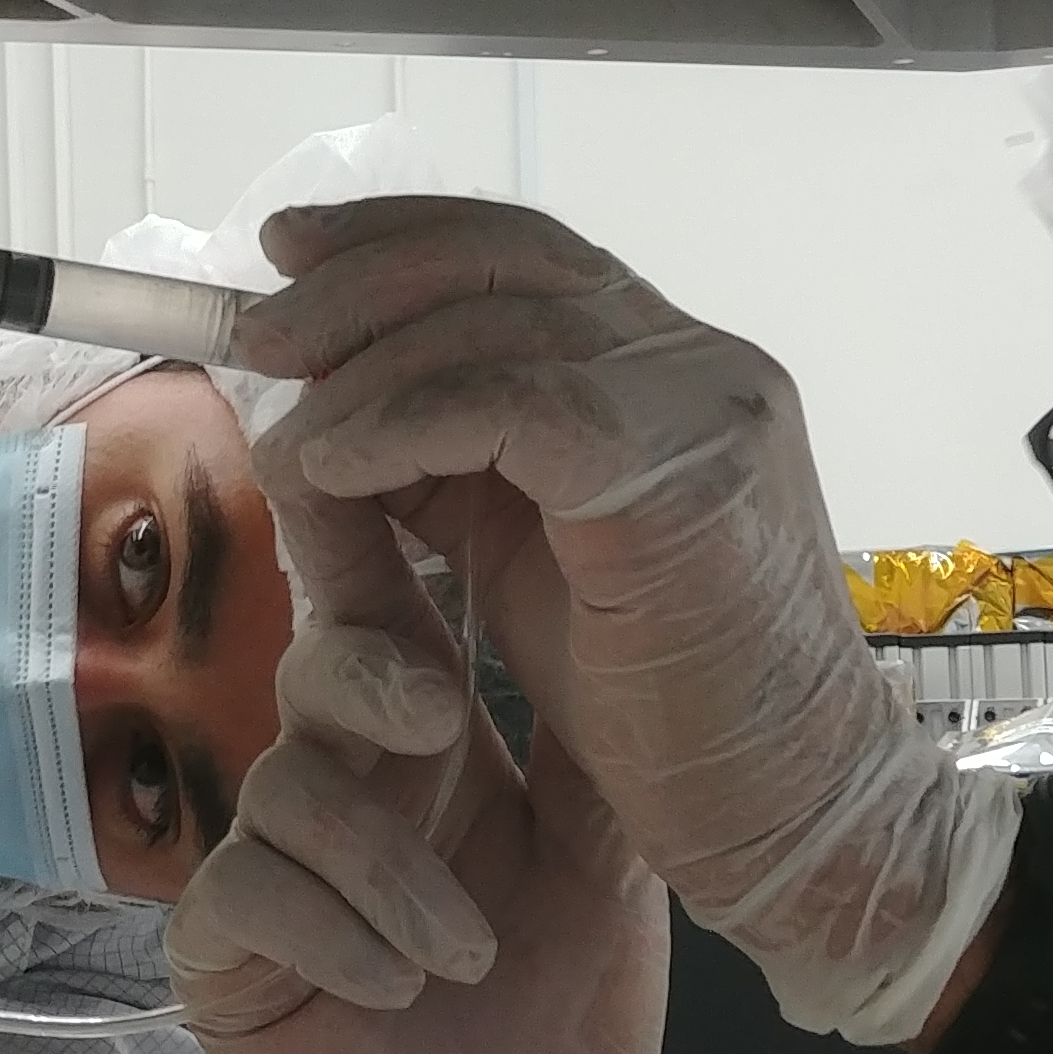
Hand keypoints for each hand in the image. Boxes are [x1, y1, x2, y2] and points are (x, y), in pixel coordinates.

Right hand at [167, 446, 665, 1053]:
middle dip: (372, 675)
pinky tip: (395, 987)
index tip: (408, 483)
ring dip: (387, 867)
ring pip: (286, 782)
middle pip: (317, 663)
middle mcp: (346, 786)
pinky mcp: (226, 955)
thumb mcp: (611, 868)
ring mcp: (275, 867)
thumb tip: (612, 601)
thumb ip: (593, 741)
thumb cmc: (564, 1031)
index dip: (387, 544)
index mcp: (431, 748)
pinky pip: (242, 890)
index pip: (391, 609)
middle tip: (437, 723)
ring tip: (463, 955)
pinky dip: (331, 930)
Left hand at [237, 198, 1007, 1043]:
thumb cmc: (671, 717)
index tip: (291, 252)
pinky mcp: (683, 474)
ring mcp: (705, 408)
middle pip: (505, 260)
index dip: (398, 237)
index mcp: (673, 375)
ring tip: (291, 436)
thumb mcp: (530, 566)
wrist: (793, 816)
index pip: (524, 252)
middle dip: (361, 280)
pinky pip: (509, 405)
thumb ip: (455, 478)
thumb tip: (330, 417)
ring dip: (364, 371)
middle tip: (259, 330)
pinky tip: (338, 469)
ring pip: (496, 325)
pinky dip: (401, 425)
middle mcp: (700, 366)